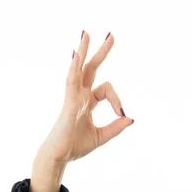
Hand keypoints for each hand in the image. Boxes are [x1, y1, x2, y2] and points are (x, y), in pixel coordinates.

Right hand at [38, 31, 133, 164]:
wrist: (60, 157)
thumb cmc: (76, 146)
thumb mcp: (103, 136)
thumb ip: (116, 127)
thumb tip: (130, 118)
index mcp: (87, 101)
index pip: (107, 90)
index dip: (118, 101)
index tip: (122, 115)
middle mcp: (79, 95)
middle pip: (91, 68)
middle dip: (101, 52)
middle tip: (111, 35)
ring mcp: (73, 97)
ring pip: (79, 69)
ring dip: (84, 51)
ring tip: (86, 34)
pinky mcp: (68, 103)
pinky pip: (71, 82)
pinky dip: (74, 68)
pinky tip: (76, 55)